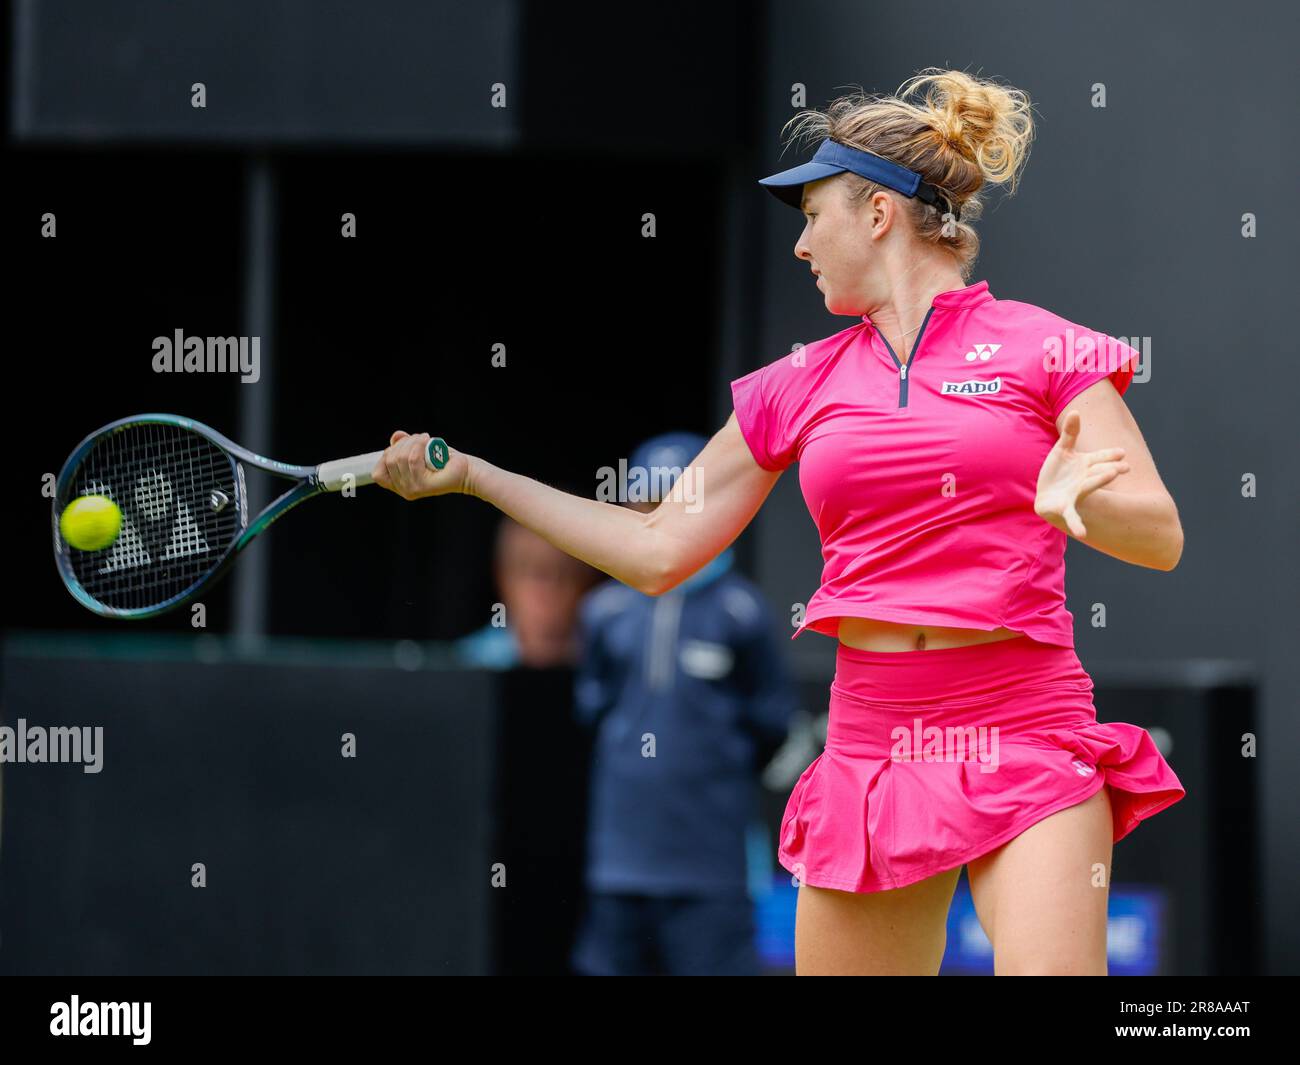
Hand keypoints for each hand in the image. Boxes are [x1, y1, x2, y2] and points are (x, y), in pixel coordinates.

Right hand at [372, 430, 468, 499]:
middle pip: (389, 460)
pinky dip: (419, 444)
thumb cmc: (444, 461)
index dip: (385, 456)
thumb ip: (404, 445)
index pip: (378, 473)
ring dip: (413, 441)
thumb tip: (396, 437)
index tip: (400, 446)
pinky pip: (413, 459)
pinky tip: (428, 441)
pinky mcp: (424, 485)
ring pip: (401, 457)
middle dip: (403, 443)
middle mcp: (404, 490)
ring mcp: (413, 489)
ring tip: (425, 439)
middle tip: (419, 438)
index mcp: (400, 485)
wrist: (467, 470)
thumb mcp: (419, 449)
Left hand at [1034, 410, 1128, 537]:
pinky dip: (1077, 525)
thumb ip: (1070, 433)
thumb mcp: (1063, 450)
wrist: (1048, 495)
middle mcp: (1085, 479)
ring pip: (1089, 487)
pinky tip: (1081, 534)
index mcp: (1087, 465)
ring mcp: (1076, 493)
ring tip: (1111, 475)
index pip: (1101, 458)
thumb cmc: (1058, 472)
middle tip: (1124, 467)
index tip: (1122, 453)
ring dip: (1099, 482)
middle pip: (1099, 472)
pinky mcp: (1066, 507)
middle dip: (1110, 468)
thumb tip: (1076, 411)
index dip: (1111, 455)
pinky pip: (1072, 517)